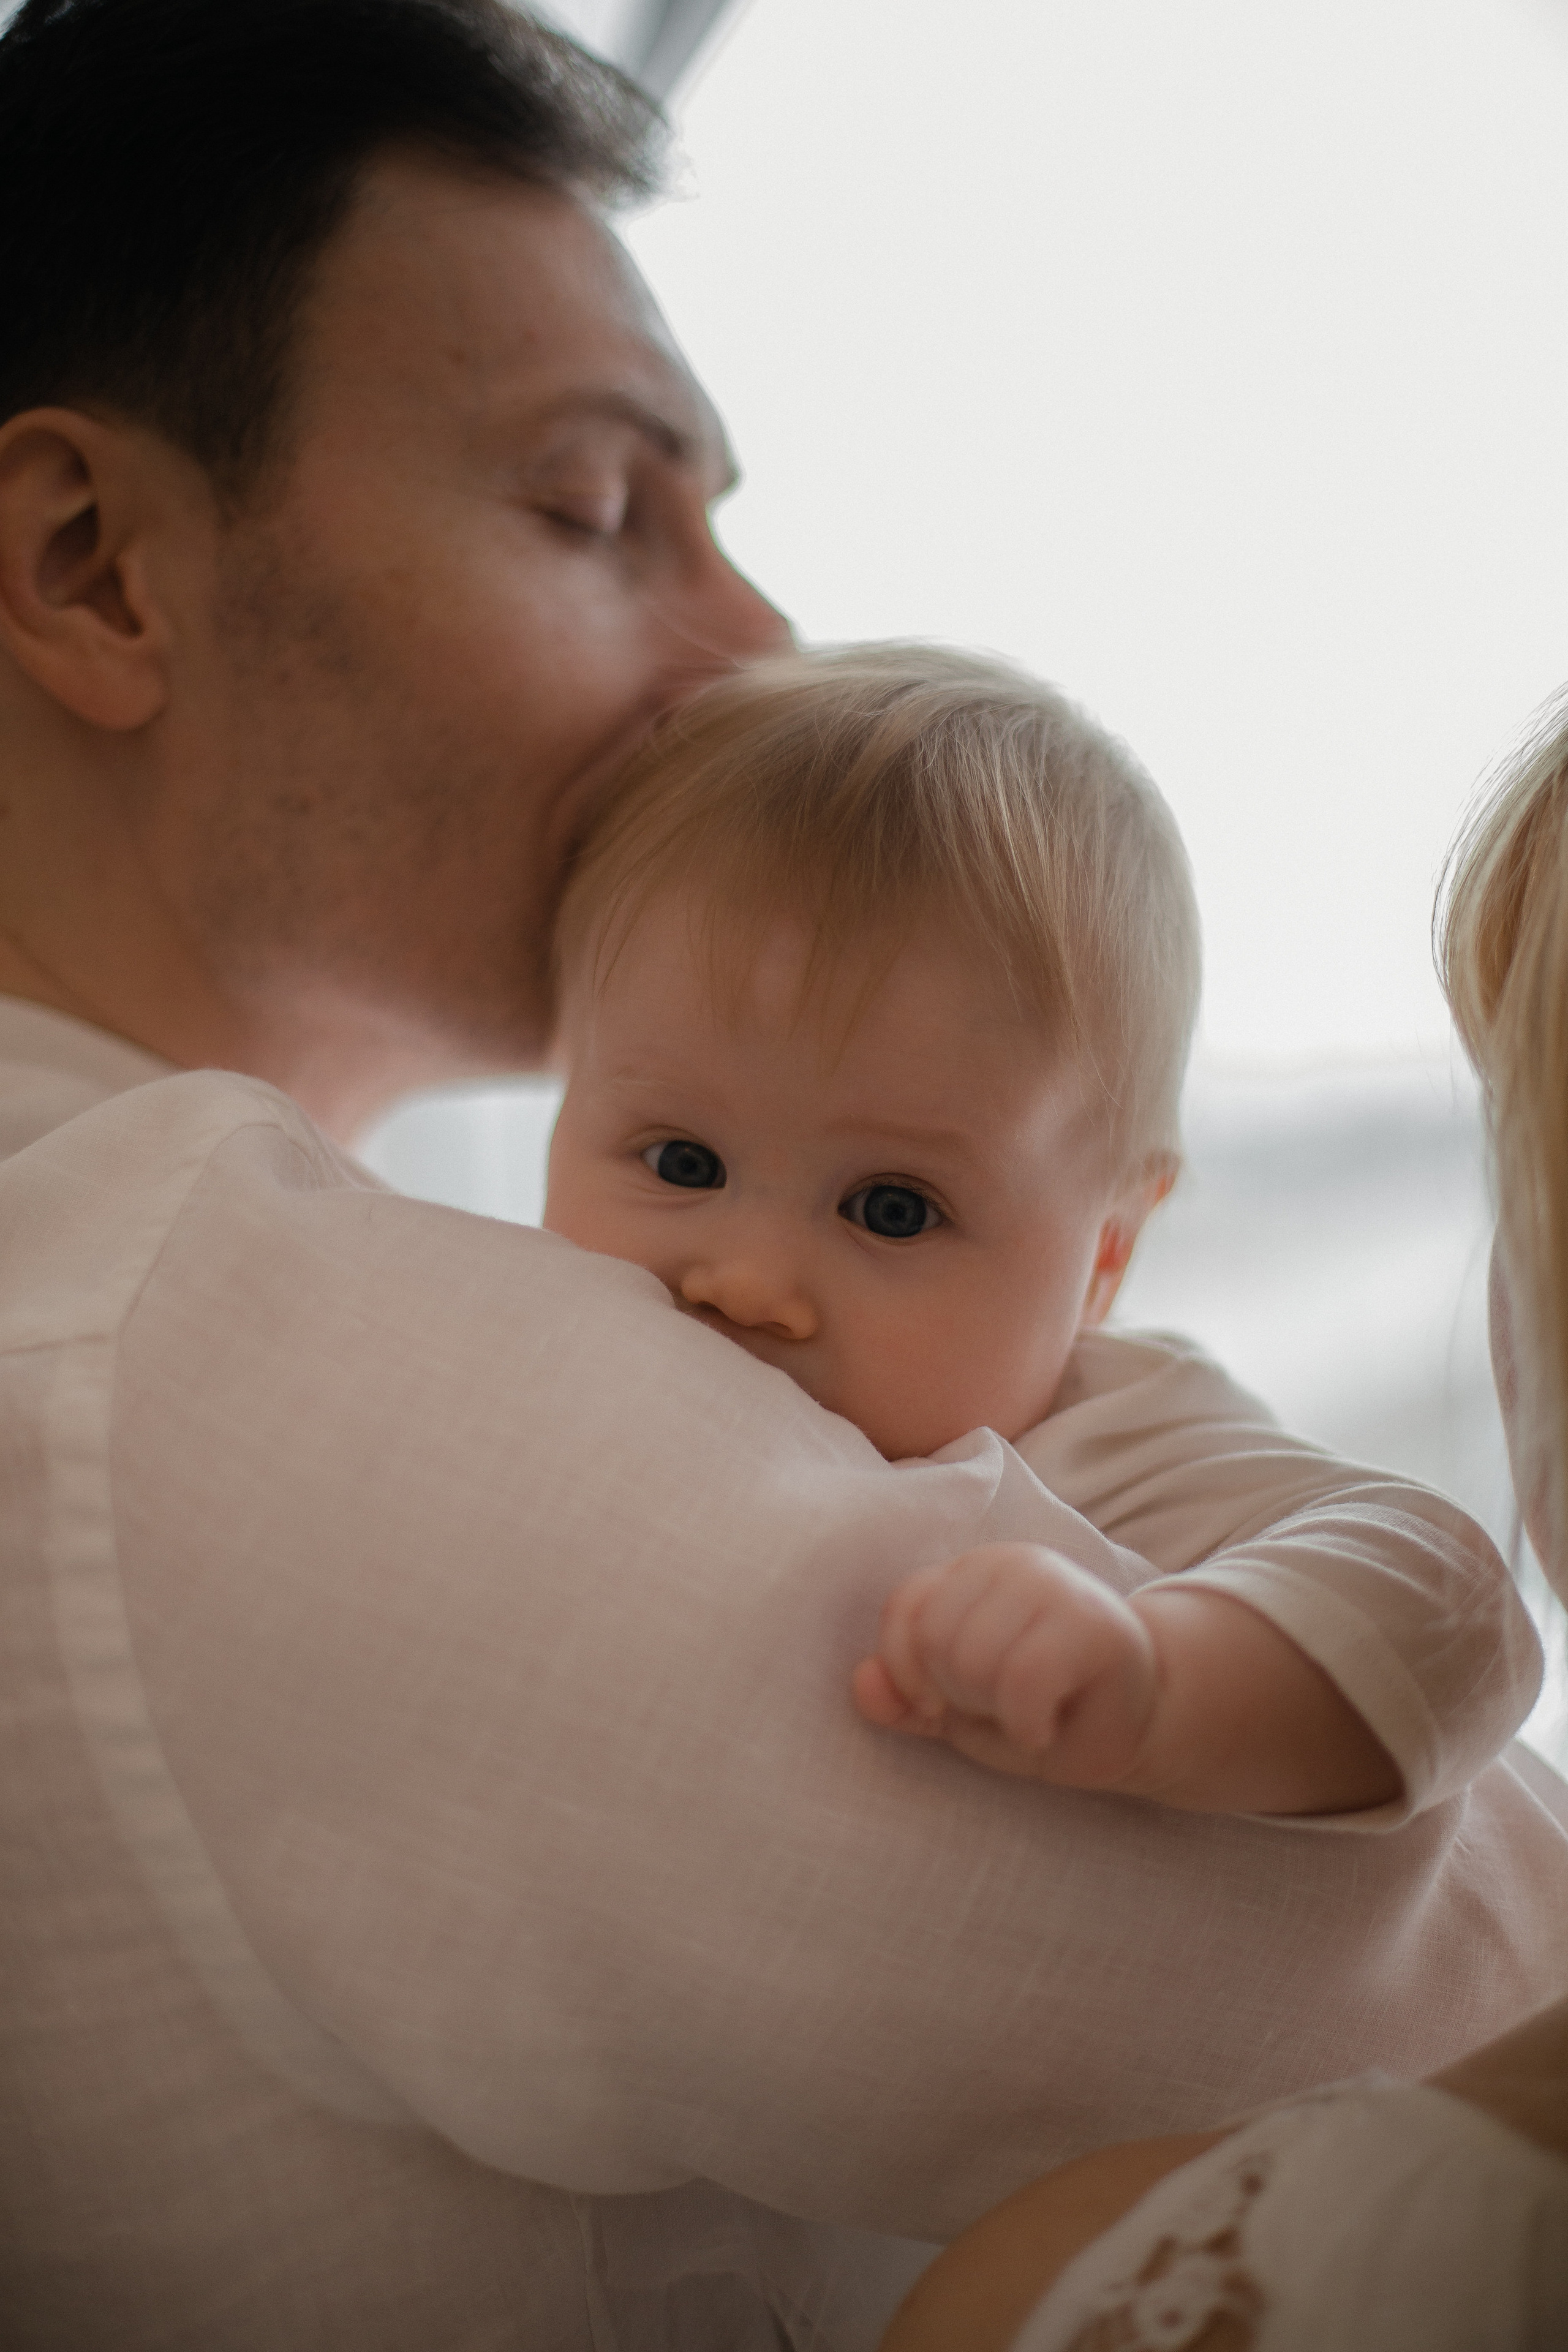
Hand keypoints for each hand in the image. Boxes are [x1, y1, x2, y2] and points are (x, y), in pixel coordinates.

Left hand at [852, 1543, 1160, 1788]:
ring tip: (1029, 1710)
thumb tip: (861, 1684)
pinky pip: (1024, 1679)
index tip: (940, 1705)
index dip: (908, 1671)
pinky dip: (1025, 1724)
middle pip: (937, 1638)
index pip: (907, 1607)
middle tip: (1004, 1705)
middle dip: (960, 1695)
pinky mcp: (1097, 1625)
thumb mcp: (959, 1711)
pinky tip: (1044, 1727)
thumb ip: (906, 1697)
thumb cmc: (1044, 1711)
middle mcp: (1012, 1563)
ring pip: (974, 1658)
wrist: (1139, 1724)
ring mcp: (1058, 1586)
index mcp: (972, 1571)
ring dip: (995, 1709)